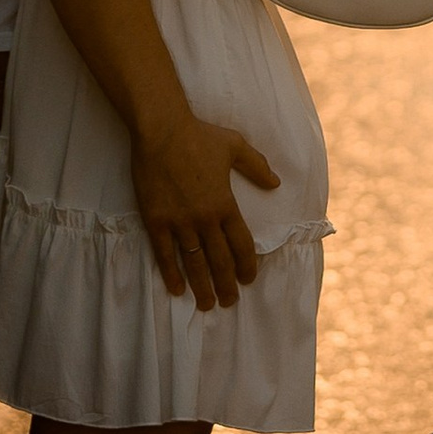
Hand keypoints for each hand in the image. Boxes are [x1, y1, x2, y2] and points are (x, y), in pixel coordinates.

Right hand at [131, 113, 280, 307]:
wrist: (161, 129)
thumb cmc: (199, 135)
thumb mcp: (235, 146)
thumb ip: (257, 167)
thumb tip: (276, 183)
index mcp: (225, 204)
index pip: (241, 244)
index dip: (246, 266)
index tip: (248, 280)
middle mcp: (205, 218)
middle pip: (219, 261)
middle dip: (226, 285)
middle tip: (229, 302)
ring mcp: (179, 222)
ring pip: (194, 263)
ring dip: (202, 286)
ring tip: (207, 304)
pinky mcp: (156, 221)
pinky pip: (164, 254)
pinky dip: (171, 273)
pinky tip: (177, 289)